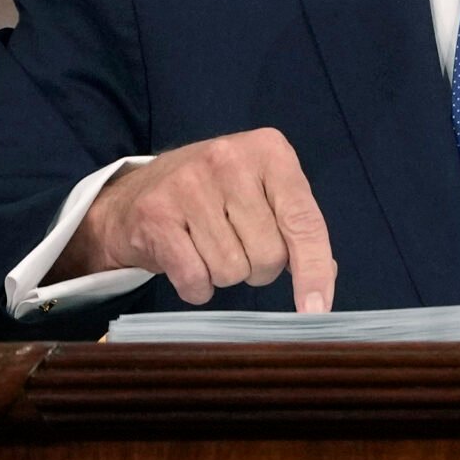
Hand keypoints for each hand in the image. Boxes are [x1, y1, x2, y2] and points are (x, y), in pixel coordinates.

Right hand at [70, 128, 336, 311]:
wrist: (133, 195)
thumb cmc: (213, 196)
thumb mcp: (262, 193)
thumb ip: (297, 226)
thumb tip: (326, 279)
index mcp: (269, 150)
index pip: (304, 220)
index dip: (314, 270)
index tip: (317, 309)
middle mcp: (230, 159)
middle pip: (269, 254)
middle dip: (258, 267)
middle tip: (237, 247)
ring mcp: (190, 185)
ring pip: (233, 271)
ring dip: (224, 276)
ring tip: (208, 248)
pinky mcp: (157, 215)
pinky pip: (195, 279)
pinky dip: (197, 287)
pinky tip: (187, 263)